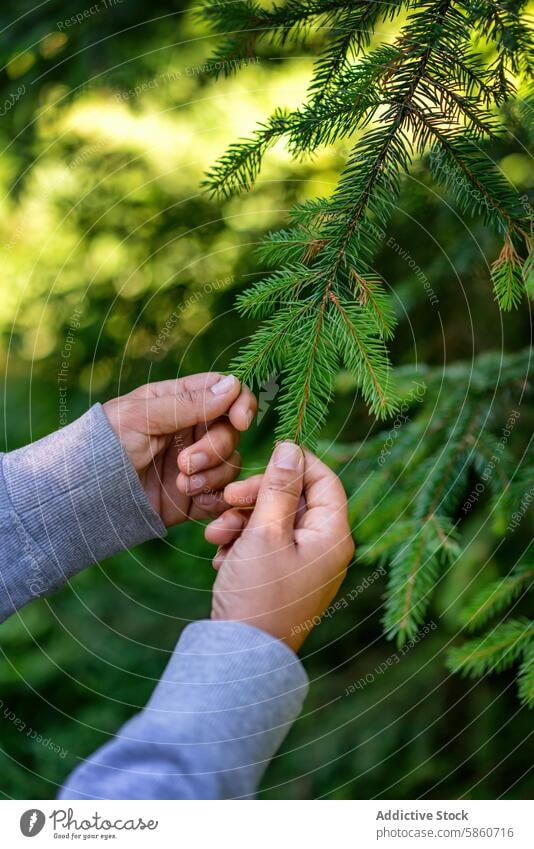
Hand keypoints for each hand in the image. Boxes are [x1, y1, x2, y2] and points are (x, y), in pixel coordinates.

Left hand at [103, 373, 256, 526]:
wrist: (85, 497)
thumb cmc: (102, 446)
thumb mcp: (139, 417)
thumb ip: (186, 403)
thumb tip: (232, 386)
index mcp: (177, 402)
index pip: (224, 391)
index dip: (240, 403)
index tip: (240, 420)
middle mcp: (190, 431)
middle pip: (230, 432)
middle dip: (214, 449)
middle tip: (183, 464)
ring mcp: (194, 464)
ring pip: (230, 463)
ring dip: (212, 475)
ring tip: (182, 484)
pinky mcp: (194, 496)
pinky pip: (223, 495)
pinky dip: (215, 498)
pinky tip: (193, 499)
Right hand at [204, 442, 353, 650]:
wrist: (240, 657)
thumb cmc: (257, 594)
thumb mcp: (265, 531)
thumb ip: (278, 487)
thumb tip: (291, 448)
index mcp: (332, 536)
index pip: (324, 480)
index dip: (294, 464)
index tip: (261, 460)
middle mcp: (324, 550)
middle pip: (295, 500)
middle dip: (255, 496)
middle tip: (226, 499)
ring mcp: (304, 566)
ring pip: (273, 522)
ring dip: (241, 521)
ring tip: (214, 535)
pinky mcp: (282, 580)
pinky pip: (265, 546)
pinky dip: (241, 544)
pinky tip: (221, 558)